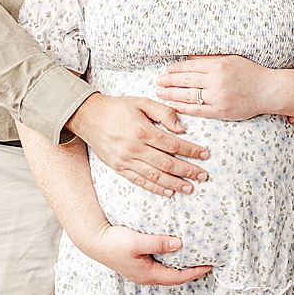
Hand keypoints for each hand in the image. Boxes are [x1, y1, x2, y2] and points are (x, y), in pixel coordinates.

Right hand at [66, 93, 208, 196]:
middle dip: (187, 170)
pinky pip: (140, 181)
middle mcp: (134, 148)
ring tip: (190, 187)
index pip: (173, 144)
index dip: (191, 151)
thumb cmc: (118, 107)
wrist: (89, 116)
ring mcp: (125, 160)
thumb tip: (181, 129)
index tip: (204, 155)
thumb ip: (164, 113)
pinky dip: (155, 188)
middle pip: (167, 163)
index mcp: (142, 131)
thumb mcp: (142, 102)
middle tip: (203, 175)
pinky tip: (168, 192)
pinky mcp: (118, 168)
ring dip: (174, 183)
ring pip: (155, 176)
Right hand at [79, 222, 211, 285]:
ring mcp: (142, 270)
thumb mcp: (138, 242)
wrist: (94, 240)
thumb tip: (179, 243)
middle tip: (207, 261)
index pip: (178, 277)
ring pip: (167, 271)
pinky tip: (176, 250)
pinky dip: (172, 259)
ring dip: (182, 266)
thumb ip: (158, 243)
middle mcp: (146, 275)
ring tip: (195, 256)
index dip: (195, 272)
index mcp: (148, 274)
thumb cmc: (114, 242)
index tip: (209, 265)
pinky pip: (160, 264)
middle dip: (191, 271)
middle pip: (174, 277)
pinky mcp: (138, 262)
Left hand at [156, 55, 274, 119]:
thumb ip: (210, 58)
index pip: (190, 66)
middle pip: (186, 81)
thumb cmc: (250, 73)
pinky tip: (174, 106)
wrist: (268, 91)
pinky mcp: (221, 112)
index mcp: (219, 66)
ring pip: (188, 96)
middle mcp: (217, 81)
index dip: (176, 68)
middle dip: (169, 81)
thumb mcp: (232, 59)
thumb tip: (190, 56)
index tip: (166, 69)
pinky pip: (198, 110)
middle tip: (157, 81)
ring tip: (160, 93)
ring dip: (171, 94)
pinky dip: (183, 108)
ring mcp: (218, 97)